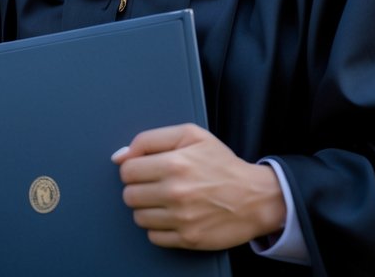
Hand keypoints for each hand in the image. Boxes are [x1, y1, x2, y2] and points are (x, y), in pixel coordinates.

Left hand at [112, 124, 284, 250]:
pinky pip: (153, 237)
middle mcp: (175, 192)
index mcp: (174, 163)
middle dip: (140, 189)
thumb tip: (119, 156)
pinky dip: (160, 228)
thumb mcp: (190, 135)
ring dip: (148, 209)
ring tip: (167, 200)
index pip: (127, 170)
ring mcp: (181, 218)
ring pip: (138, 217)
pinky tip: (174, 216)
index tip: (147, 169)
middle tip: (158, 185)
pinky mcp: (188, 239)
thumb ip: (150, 139)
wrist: (255, 197)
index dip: (135, 168)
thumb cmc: (222, 164)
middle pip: (129, 195)